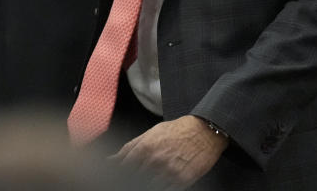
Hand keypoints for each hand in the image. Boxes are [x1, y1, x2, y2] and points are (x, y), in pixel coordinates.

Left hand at [111, 115, 228, 188]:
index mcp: (145, 148)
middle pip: (134, 178)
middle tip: (135, 176)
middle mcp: (155, 161)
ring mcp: (168, 173)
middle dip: (131, 179)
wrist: (204, 131)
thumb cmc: (177, 131)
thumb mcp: (150, 134)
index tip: (119, 174)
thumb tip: (111, 159)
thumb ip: (129, 147)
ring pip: (148, 186)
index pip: (123, 167)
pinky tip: (159, 182)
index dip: (119, 172)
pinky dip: (160, 188)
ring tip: (150, 177)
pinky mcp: (181, 181)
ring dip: (145, 183)